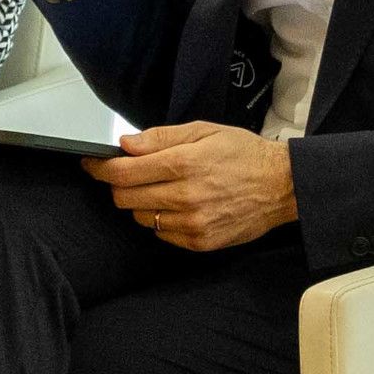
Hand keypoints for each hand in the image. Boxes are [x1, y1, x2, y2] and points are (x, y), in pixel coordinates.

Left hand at [84, 121, 297, 250]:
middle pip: (124, 198)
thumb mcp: (204, 132)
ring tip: (165, 189)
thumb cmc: (245, 155)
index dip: (100, 168)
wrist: (281, 186)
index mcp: (184, 163)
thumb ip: (161, 138)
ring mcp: (192, 222)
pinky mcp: (199, 241)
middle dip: (119, 186)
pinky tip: (180, 206)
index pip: (123, 172)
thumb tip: (126, 144)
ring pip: (141, 218)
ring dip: (143, 203)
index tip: (92, 164)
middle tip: (131, 175)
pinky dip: (163, 220)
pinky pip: (162, 234)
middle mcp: (185, 196)